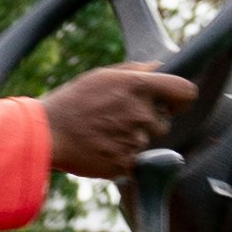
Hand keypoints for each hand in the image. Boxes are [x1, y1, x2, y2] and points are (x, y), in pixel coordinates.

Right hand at [38, 61, 200, 174]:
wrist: (46, 134)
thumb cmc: (72, 102)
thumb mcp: (101, 76)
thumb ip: (135, 71)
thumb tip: (160, 68)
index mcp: (138, 86)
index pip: (185, 92)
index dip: (182, 98)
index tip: (173, 103)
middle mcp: (141, 113)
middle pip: (164, 122)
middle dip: (148, 122)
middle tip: (119, 119)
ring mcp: (135, 140)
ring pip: (147, 142)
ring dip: (132, 139)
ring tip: (104, 133)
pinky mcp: (126, 163)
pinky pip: (134, 160)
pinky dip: (121, 156)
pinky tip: (102, 147)